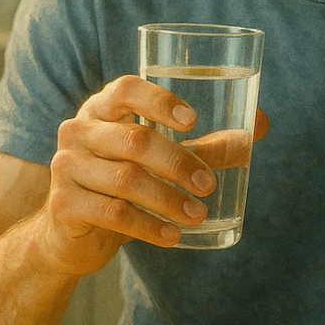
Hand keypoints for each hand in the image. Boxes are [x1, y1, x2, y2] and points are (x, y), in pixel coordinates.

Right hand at [39, 75, 269, 276]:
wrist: (70, 234)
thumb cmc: (123, 183)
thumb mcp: (160, 160)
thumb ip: (206, 144)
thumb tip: (260, 124)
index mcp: (102, 109)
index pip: (125, 89)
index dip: (159, 102)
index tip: (194, 120)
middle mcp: (79, 131)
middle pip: (134, 140)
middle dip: (179, 163)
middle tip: (209, 185)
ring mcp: (66, 167)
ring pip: (126, 180)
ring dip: (168, 199)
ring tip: (199, 215)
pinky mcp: (63, 205)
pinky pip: (113, 213)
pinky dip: (148, 226)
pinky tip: (172, 235)